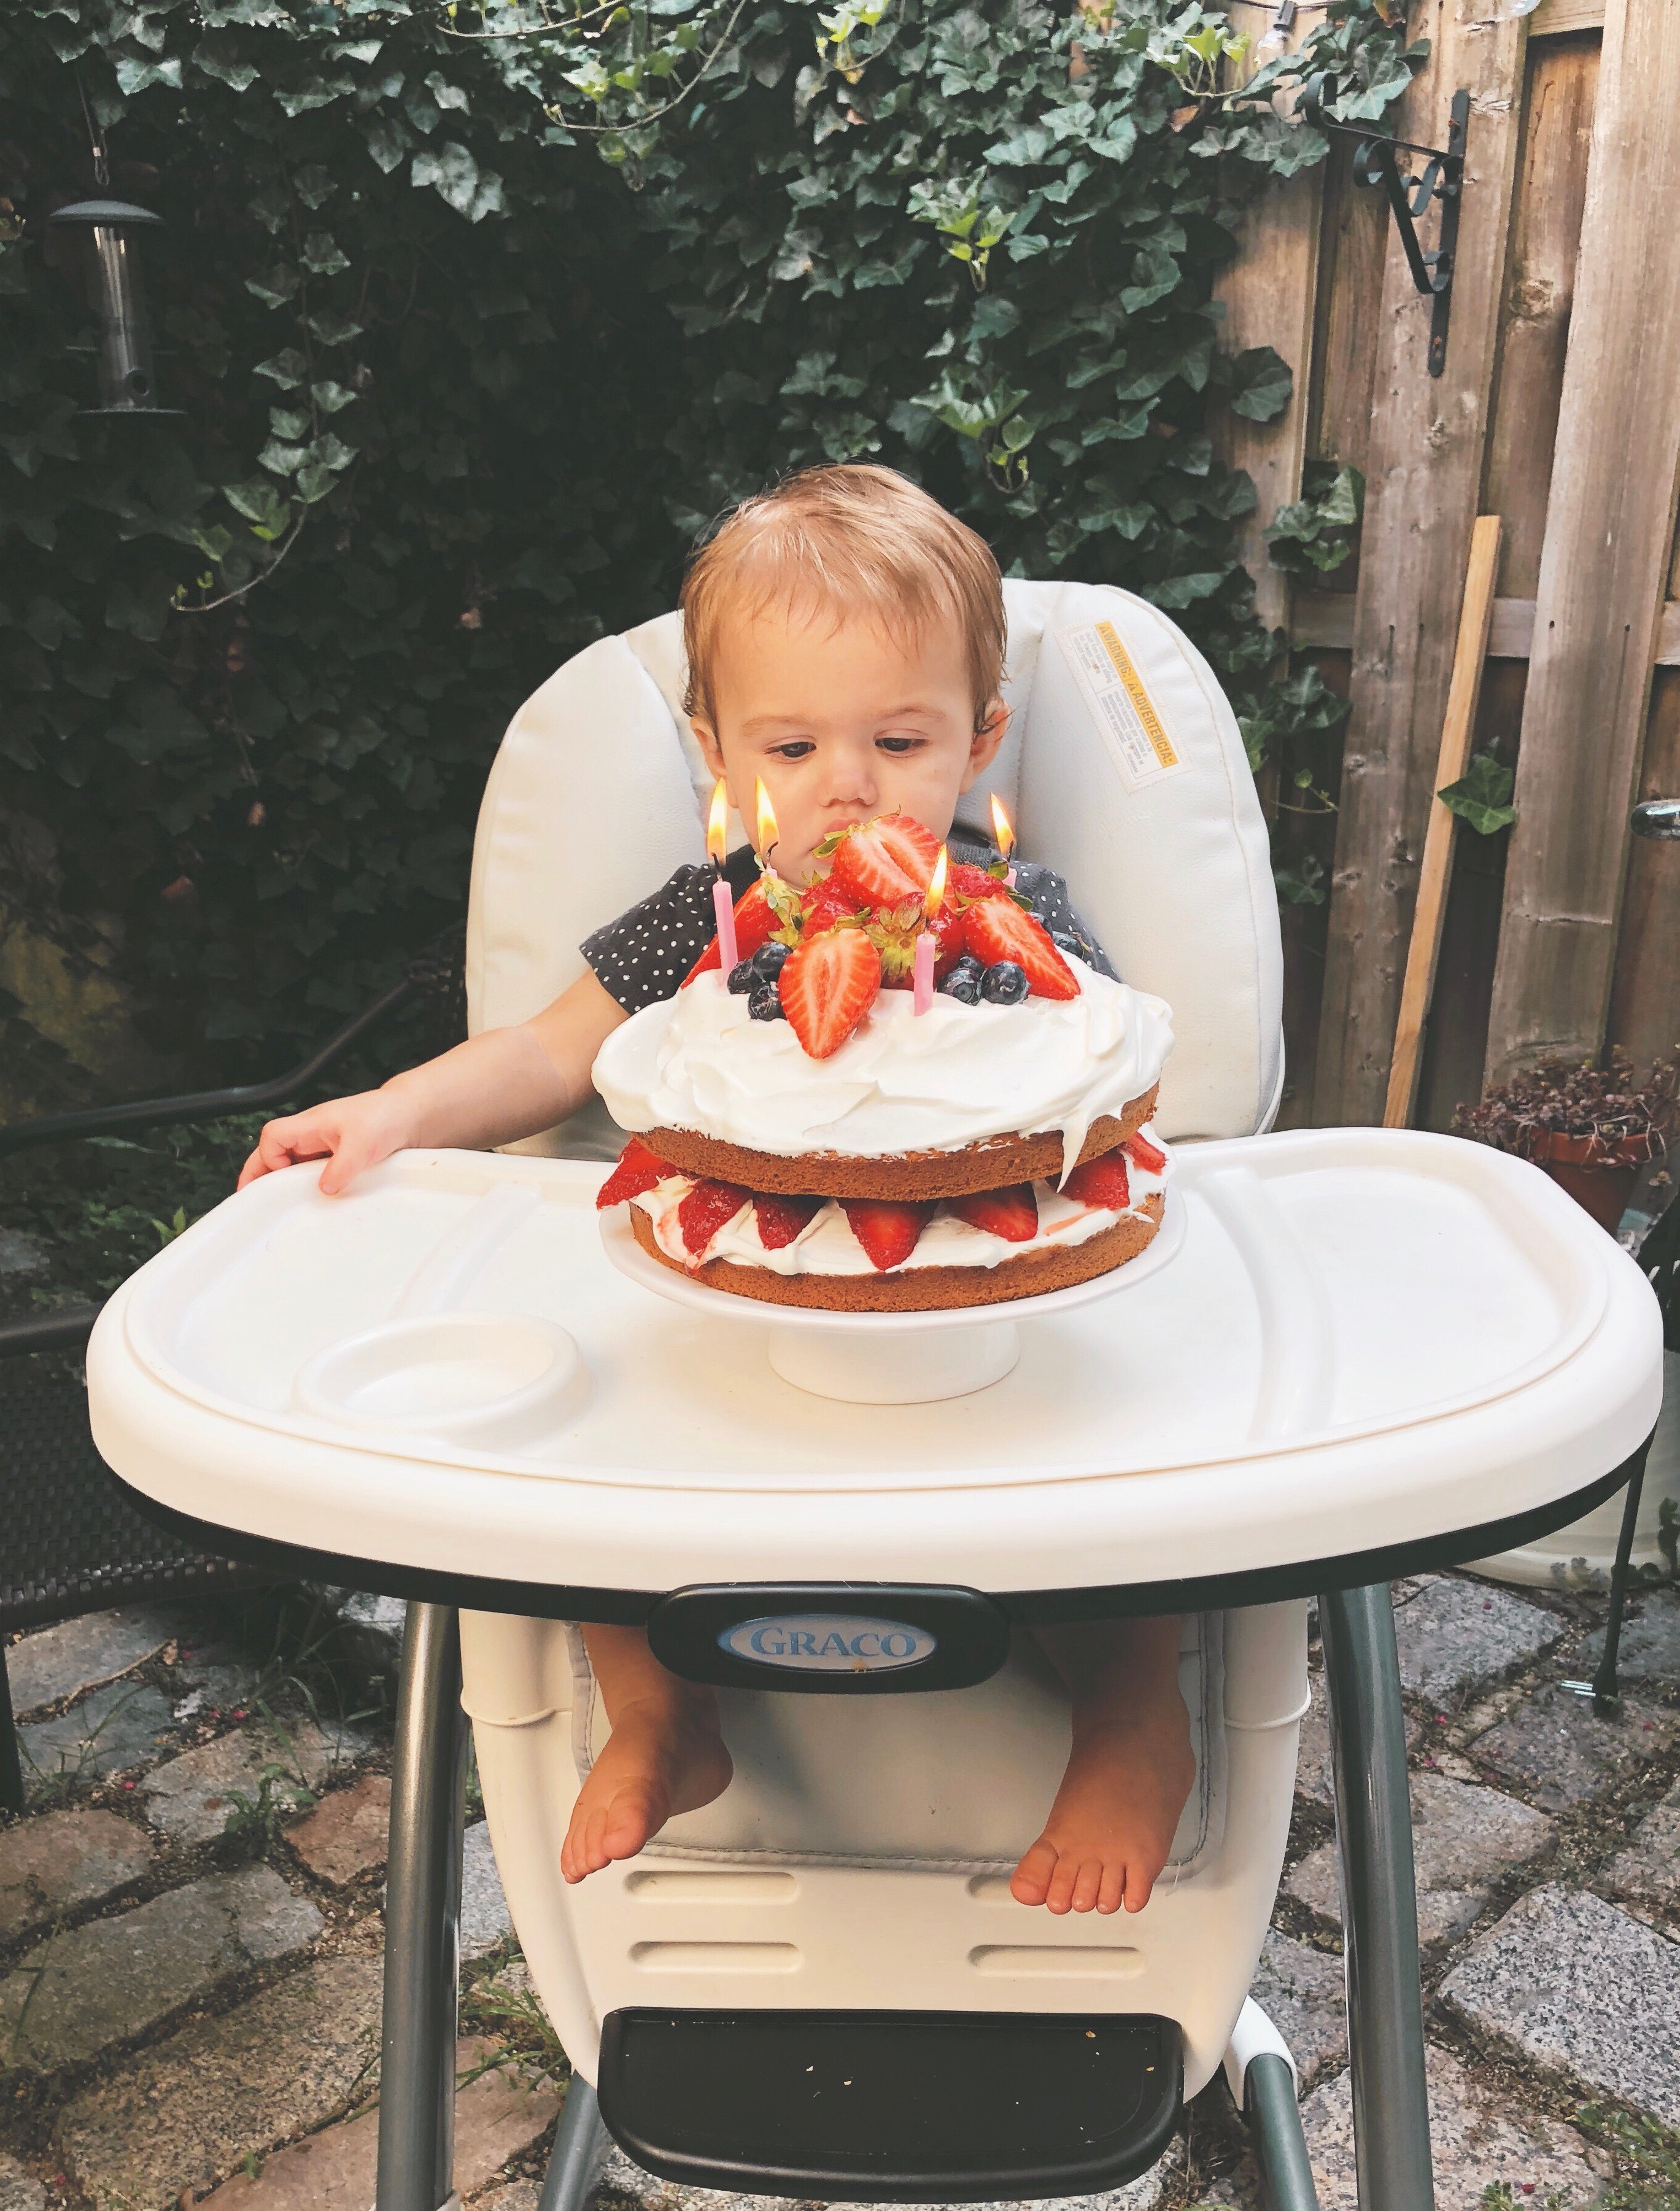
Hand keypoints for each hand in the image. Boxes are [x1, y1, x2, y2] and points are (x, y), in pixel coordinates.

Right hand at [237, 1088, 415, 1196]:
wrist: (410, 1115)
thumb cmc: (386, 1117)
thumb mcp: (362, 1144)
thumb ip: (341, 1167)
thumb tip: (324, 1188)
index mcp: (311, 1123)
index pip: (273, 1136)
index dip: (269, 1158)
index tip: (281, 1179)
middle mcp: (312, 1133)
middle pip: (274, 1151)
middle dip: (262, 1174)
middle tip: (256, 1200)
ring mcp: (323, 1144)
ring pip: (292, 1162)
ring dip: (285, 1180)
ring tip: (280, 1204)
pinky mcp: (336, 1155)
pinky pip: (312, 1170)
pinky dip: (307, 1183)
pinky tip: (313, 1198)